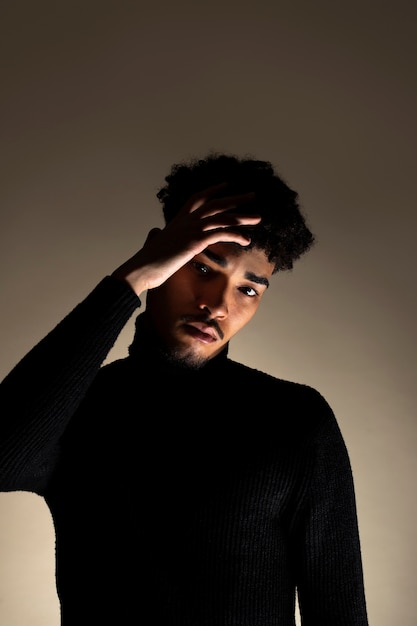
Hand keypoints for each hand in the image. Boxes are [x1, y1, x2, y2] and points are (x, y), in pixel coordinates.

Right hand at [112, 183, 260, 295]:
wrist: (141, 269)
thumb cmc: (146, 261)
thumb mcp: (153, 243)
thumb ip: (157, 235)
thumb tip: (155, 232)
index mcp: (177, 220)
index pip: (197, 198)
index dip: (212, 190)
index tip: (226, 185)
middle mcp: (185, 221)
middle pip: (215, 203)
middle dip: (235, 199)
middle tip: (252, 195)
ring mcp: (190, 229)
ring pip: (221, 217)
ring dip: (242, 216)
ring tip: (258, 217)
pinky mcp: (195, 241)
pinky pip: (220, 233)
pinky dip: (235, 234)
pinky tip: (246, 239)